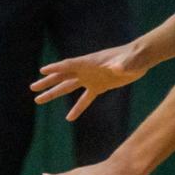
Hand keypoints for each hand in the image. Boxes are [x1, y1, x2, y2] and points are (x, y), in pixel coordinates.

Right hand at [31, 42, 146, 120]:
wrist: (141, 58)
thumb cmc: (135, 57)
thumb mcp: (129, 61)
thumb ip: (122, 64)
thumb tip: (117, 68)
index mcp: (91, 62)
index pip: (70, 64)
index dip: (57, 68)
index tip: (42, 71)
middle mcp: (88, 69)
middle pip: (63, 76)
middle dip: (48, 82)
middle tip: (33, 88)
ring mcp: (92, 78)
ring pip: (69, 87)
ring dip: (55, 93)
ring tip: (38, 100)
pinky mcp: (100, 86)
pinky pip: (85, 99)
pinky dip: (78, 108)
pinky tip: (69, 118)